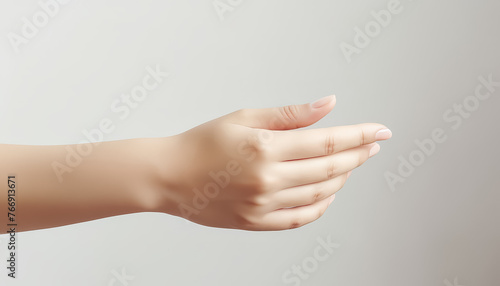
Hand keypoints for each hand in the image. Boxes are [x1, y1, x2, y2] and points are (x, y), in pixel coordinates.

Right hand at [155, 95, 391, 230]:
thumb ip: (290, 114)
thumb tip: (328, 105)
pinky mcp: (256, 222)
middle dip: (358, 155)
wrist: (170, 176)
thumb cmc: (202, 143)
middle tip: (372, 146)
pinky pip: (300, 218)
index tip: (380, 131)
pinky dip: (321, 206)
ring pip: (320, 194)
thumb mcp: (244, 118)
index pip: (327, 142)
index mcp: (265, 148)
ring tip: (352, 165)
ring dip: (342, 178)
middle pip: (330, 169)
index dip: (359, 136)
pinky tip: (329, 193)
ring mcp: (263, 205)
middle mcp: (268, 179)